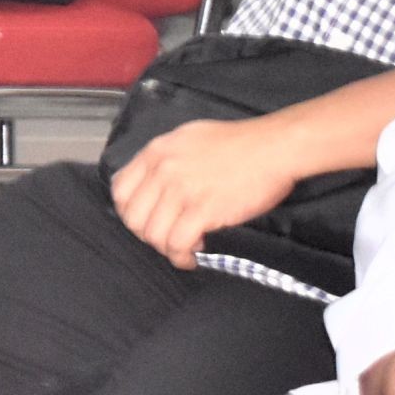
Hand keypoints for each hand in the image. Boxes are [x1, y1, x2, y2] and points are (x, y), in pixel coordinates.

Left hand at [107, 116, 302, 267]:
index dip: (131, 212)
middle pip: (133, 217)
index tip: (147, 220)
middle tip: (167, 238)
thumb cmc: (241, 142)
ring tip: (184, 249)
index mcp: (157, 151)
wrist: (274, 148)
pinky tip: (194, 254)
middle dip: (147, 234)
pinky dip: (182, 256)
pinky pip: (177, 244)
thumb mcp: (190, 138)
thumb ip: (168, 158)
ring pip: (153, 235)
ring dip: (167, 249)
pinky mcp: (202, 210)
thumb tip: (156, 181)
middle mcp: (163, 169)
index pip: (120, 189)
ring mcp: (181, 190)